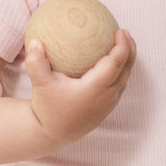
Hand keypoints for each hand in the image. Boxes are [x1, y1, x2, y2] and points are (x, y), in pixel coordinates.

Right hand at [26, 29, 135, 149]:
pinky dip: (120, 69)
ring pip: (125, 77)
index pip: (115, 64)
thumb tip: (35, 41)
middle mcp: (106, 96)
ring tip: (122, 42)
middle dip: (129, 49)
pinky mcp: (107, 106)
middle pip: (126, 69)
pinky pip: (120, 83)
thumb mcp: (40, 85)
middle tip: (123, 31)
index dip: (122, 47)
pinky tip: (112, 59)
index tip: (120, 31)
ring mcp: (109, 103)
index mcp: (94, 89)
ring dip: (127, 59)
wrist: (54, 134)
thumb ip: (36, 63)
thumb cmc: (47, 107)